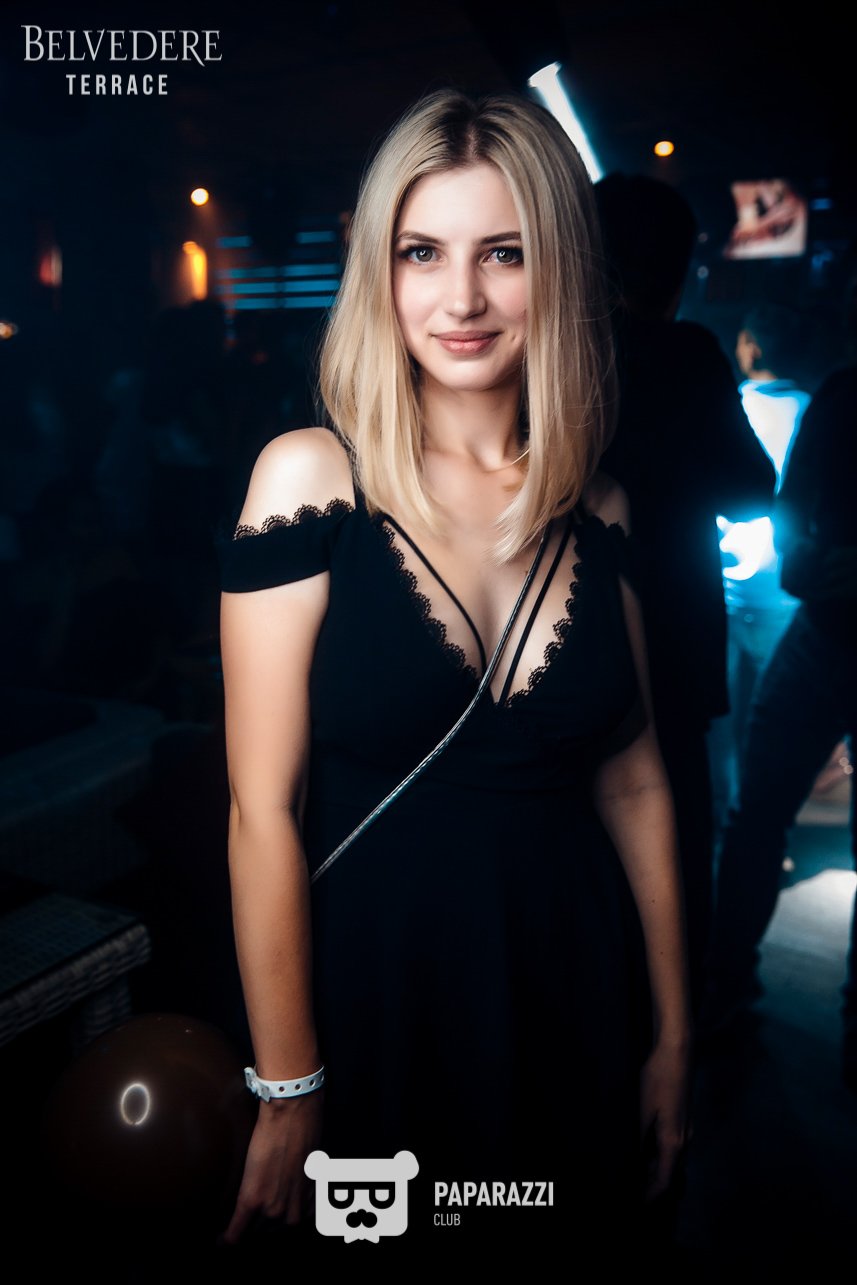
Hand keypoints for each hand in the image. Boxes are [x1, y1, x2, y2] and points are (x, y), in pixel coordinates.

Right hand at [221, 1088, 324, 1243]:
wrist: (293, 1117)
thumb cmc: (305, 1136)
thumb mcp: (312, 1170)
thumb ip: (303, 1189)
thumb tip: (294, 1195)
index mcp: (307, 1207)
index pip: (289, 1232)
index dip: (277, 1233)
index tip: (268, 1234)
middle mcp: (292, 1214)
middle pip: (270, 1233)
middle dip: (261, 1228)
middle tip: (250, 1219)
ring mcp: (271, 1209)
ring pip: (254, 1231)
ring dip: (246, 1229)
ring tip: (234, 1227)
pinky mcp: (252, 1198)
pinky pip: (236, 1229)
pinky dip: (226, 1238)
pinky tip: (219, 1242)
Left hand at [639, 1039, 690, 1201]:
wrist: (678, 1053)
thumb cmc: (658, 1079)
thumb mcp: (644, 1109)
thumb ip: (641, 1138)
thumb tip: (637, 1160)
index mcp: (673, 1141)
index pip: (665, 1180)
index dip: (652, 1195)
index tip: (638, 1204)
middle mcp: (684, 1140)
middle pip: (671, 1173)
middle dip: (654, 1186)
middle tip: (634, 1192)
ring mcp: (686, 1129)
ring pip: (673, 1160)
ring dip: (657, 1170)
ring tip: (637, 1175)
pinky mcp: (683, 1119)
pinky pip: (673, 1148)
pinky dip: (660, 1156)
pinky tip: (646, 1151)